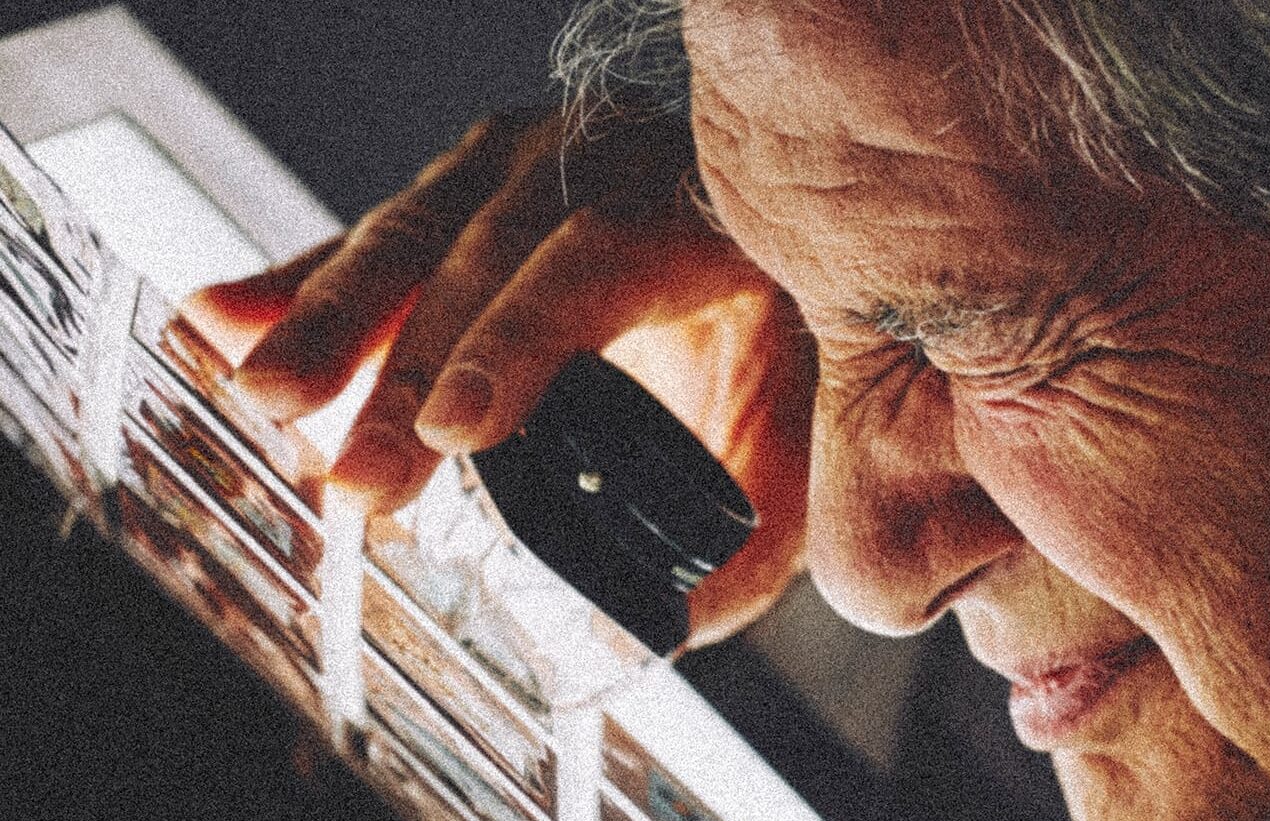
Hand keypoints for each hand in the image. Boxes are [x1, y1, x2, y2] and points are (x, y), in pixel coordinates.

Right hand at [185, 109, 815, 644]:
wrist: (767, 248)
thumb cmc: (782, 344)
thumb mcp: (795, 433)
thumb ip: (751, 529)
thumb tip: (677, 626)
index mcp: (700, 216)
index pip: (602, 260)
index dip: (522, 343)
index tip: (457, 430)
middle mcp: (608, 165)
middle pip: (491, 255)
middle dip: (413, 369)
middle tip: (360, 478)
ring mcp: (526, 165)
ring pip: (416, 233)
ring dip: (333, 319)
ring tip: (265, 396)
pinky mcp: (463, 185)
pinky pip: (374, 238)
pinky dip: (301, 283)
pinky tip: (217, 322)